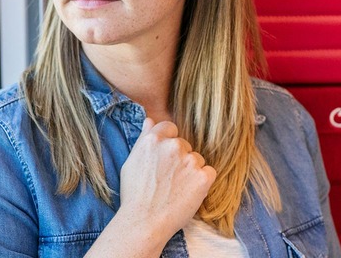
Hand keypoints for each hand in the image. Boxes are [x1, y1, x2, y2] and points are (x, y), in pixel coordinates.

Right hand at [116, 118, 216, 237]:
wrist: (144, 221)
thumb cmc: (134, 194)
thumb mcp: (131, 162)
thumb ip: (143, 138)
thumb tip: (150, 120)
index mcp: (154, 140)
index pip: (170, 128)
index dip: (168, 142)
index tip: (164, 158)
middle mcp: (173, 146)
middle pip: (184, 145)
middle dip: (179, 159)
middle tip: (167, 179)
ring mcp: (190, 161)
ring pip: (196, 159)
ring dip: (191, 170)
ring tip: (176, 189)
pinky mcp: (203, 177)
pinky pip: (209, 172)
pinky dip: (202, 182)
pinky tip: (188, 193)